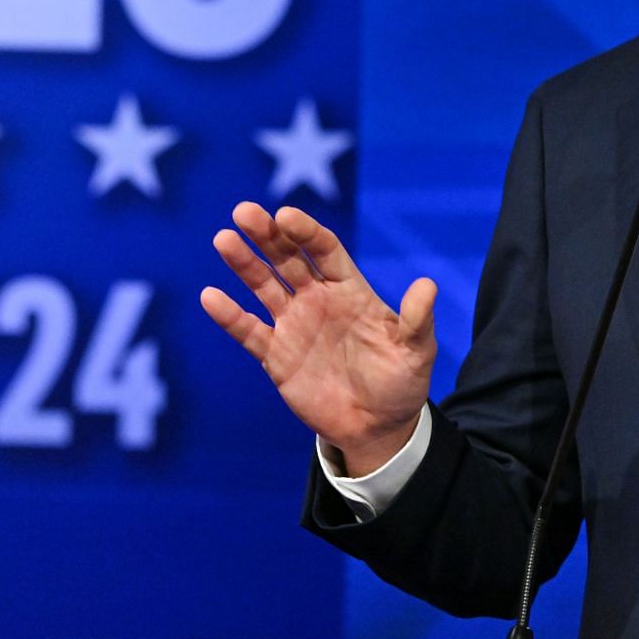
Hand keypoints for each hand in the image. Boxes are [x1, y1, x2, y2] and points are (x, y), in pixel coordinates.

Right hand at [200, 202, 435, 475]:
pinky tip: (211, 297)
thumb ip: (417, 320)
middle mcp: (318, 300)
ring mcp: (294, 325)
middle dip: (268, 234)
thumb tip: (428, 285)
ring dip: (244, 263)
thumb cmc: (401, 382)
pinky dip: (230, 316)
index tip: (285, 215)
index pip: (324, 250)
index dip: (305, 231)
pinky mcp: (276, 356)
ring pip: (264, 286)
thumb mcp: (416, 351)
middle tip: (245, 211)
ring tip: (224, 239)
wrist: (377, 427)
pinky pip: (249, 331)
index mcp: (351, 290)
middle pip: (288, 258)